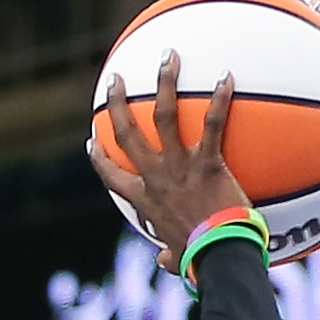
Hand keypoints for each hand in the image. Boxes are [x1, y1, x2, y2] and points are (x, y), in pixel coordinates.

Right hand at [90, 53, 249, 252]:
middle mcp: (155, 177)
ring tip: (168, 57)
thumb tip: (165, 262)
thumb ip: (168, 256)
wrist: (218, 257)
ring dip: (164, 82)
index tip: (92, 140)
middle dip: (117, 103)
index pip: (111, 175)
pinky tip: (227, 76)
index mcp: (143, 200)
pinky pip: (212, 124)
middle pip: (127, 132)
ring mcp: (180, 167)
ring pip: (164, 115)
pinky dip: (220, 99)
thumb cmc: (200, 260)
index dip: (99, 156)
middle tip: (115, 80)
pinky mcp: (208, 163)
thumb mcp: (177, 258)